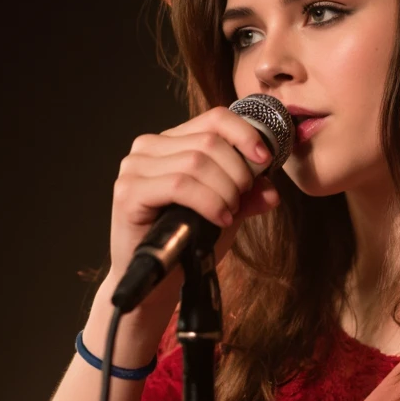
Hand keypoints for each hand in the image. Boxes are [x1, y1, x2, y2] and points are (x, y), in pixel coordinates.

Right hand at [104, 105, 282, 333]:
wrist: (158, 283)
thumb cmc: (189, 243)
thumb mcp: (228, 212)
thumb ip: (248, 195)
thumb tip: (271, 188)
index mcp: (172, 142)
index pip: (215, 118)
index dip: (246, 134)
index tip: (265, 160)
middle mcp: (149, 147)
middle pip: (210, 141)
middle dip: (237, 173)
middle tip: (240, 202)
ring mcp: (135, 167)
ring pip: (196, 162)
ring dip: (224, 191)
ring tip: (228, 215)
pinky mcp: (128, 192)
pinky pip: (179, 185)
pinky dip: (208, 201)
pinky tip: (219, 219)